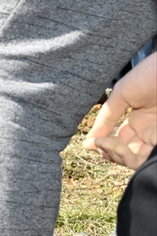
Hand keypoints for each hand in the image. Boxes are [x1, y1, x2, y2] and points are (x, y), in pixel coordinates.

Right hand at [84, 54, 156, 169]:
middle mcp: (149, 131)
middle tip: (102, 144)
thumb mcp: (120, 95)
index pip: (119, 142)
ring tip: (111, 145)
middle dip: (110, 152)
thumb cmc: (149, 75)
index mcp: (138, 121)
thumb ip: (105, 119)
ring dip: (119, 156)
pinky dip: (131, 158)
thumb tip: (88, 143)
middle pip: (126, 154)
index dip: (104, 145)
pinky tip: (120, 147)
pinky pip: (147, 157)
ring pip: (136, 159)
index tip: (91, 143)